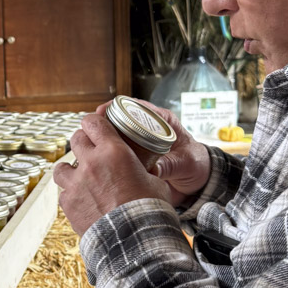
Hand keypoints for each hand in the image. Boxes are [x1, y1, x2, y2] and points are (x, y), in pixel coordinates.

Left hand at [53, 111, 170, 236]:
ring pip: (61, 166)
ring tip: (79, 177)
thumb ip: (141, 170)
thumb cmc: (149, 211)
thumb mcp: (153, 181)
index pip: (93, 122)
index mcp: (114, 151)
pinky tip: (81, 201)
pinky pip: (63, 193)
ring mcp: (76, 183)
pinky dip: (71, 194)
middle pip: (76, 139)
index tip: (95, 126)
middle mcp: (91, 163)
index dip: (93, 122)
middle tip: (90, 151)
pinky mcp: (68, 204)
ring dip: (70, 169)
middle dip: (83, 143)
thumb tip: (144, 170)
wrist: (134, 241)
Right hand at [94, 98, 211, 206]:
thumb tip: (154, 170)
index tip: (103, 110)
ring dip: (103, 137)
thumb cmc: (196, 165)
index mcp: (163, 121)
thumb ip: (171, 165)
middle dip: (104, 121)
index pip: (138, 106)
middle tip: (90, 128)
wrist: (199, 181)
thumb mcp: (187, 163)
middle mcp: (149, 128)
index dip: (118, 106)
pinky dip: (108, 153)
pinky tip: (97, 159)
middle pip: (122, 118)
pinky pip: (119, 151)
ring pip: (117, 134)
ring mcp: (141, 142)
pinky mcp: (137, 156)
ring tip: (89, 142)